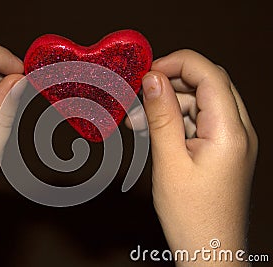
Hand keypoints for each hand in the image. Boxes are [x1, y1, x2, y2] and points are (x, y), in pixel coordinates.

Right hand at [126, 50, 256, 265]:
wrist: (209, 250)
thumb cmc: (192, 216)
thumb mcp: (169, 162)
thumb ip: (162, 116)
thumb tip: (153, 80)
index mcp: (230, 132)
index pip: (210, 74)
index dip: (177, 63)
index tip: (148, 72)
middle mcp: (238, 131)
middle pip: (206, 85)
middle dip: (171, 84)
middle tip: (140, 97)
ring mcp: (232, 140)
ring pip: (200, 103)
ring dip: (170, 105)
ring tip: (139, 121)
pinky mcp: (222, 149)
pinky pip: (199, 122)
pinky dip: (176, 121)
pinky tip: (154, 131)